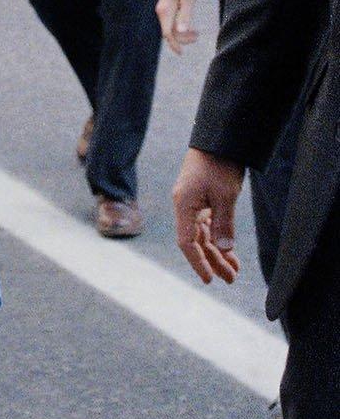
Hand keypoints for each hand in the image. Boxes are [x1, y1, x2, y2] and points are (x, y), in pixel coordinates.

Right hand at [157, 0, 199, 54]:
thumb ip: (185, 15)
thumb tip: (182, 32)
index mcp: (165, 10)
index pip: (168, 33)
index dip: (174, 44)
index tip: (181, 52)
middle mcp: (162, 11)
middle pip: (169, 32)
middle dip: (181, 39)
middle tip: (196, 38)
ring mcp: (163, 9)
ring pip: (170, 27)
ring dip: (182, 33)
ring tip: (196, 33)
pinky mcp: (167, 6)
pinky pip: (171, 21)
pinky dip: (180, 27)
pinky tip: (189, 26)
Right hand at [172, 147, 242, 285]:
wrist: (220, 139)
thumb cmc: (220, 165)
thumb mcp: (225, 196)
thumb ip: (223, 225)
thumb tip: (223, 250)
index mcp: (184, 205)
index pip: (187, 242)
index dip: (198, 262)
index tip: (210, 279)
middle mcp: (185, 206)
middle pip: (196, 241)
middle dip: (213, 261)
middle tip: (230, 279)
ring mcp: (193, 202)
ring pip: (203, 234)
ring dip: (217, 252)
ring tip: (233, 271)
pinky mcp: (202, 199)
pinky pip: (208, 224)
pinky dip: (219, 238)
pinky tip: (229, 251)